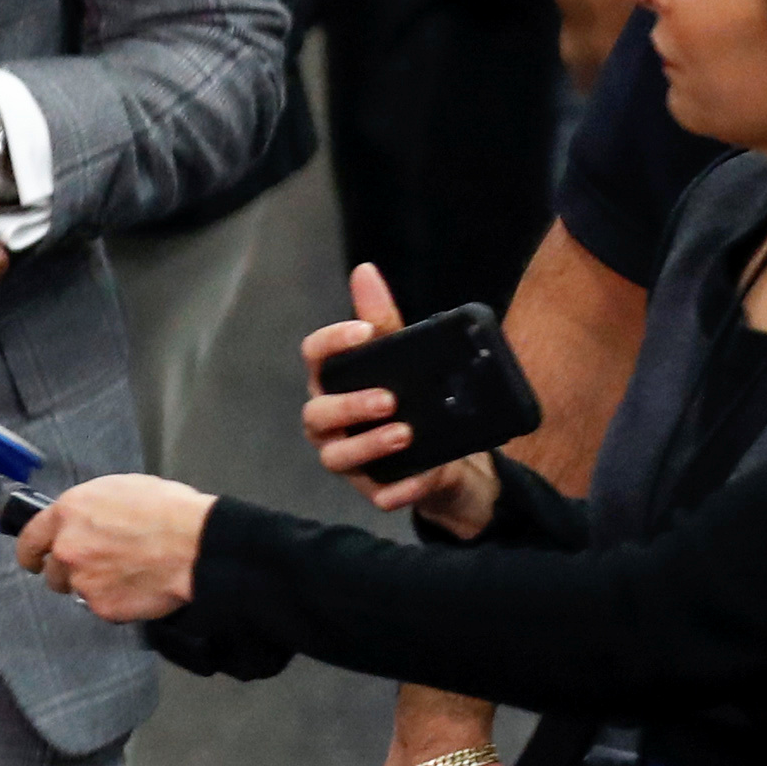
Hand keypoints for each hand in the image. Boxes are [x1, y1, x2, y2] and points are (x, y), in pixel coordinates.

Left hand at [16, 474, 212, 620]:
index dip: (31, 553)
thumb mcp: (117, 490)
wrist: (194, 545)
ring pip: (77, 591)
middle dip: (69, 572)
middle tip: (97, 567)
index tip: (34, 560)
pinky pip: (102, 608)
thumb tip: (83, 521)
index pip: (29, 540)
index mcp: (67, 514)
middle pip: (52, 572)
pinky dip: (116, 602)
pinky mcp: (103, 607)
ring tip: (124, 576)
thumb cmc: (165, 510)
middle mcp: (67, 549)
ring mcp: (83, 581)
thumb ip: (88, 510)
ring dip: (93, 587)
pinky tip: (137, 588)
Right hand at [300, 264, 497, 539]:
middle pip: (318, 413)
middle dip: (350, 406)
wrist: (451, 455)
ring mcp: (348, 457)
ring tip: (406, 434)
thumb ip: (382, 319)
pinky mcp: (373, 488)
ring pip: (337, 456)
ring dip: (369, 446)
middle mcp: (330, 420)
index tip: (365, 333)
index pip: (315, 356)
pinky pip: (375, 494)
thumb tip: (365, 271)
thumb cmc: (411, 397)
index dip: (333, 342)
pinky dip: (395, 489)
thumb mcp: (402, 358)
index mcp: (332, 382)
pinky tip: (416, 479)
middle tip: (390, 399)